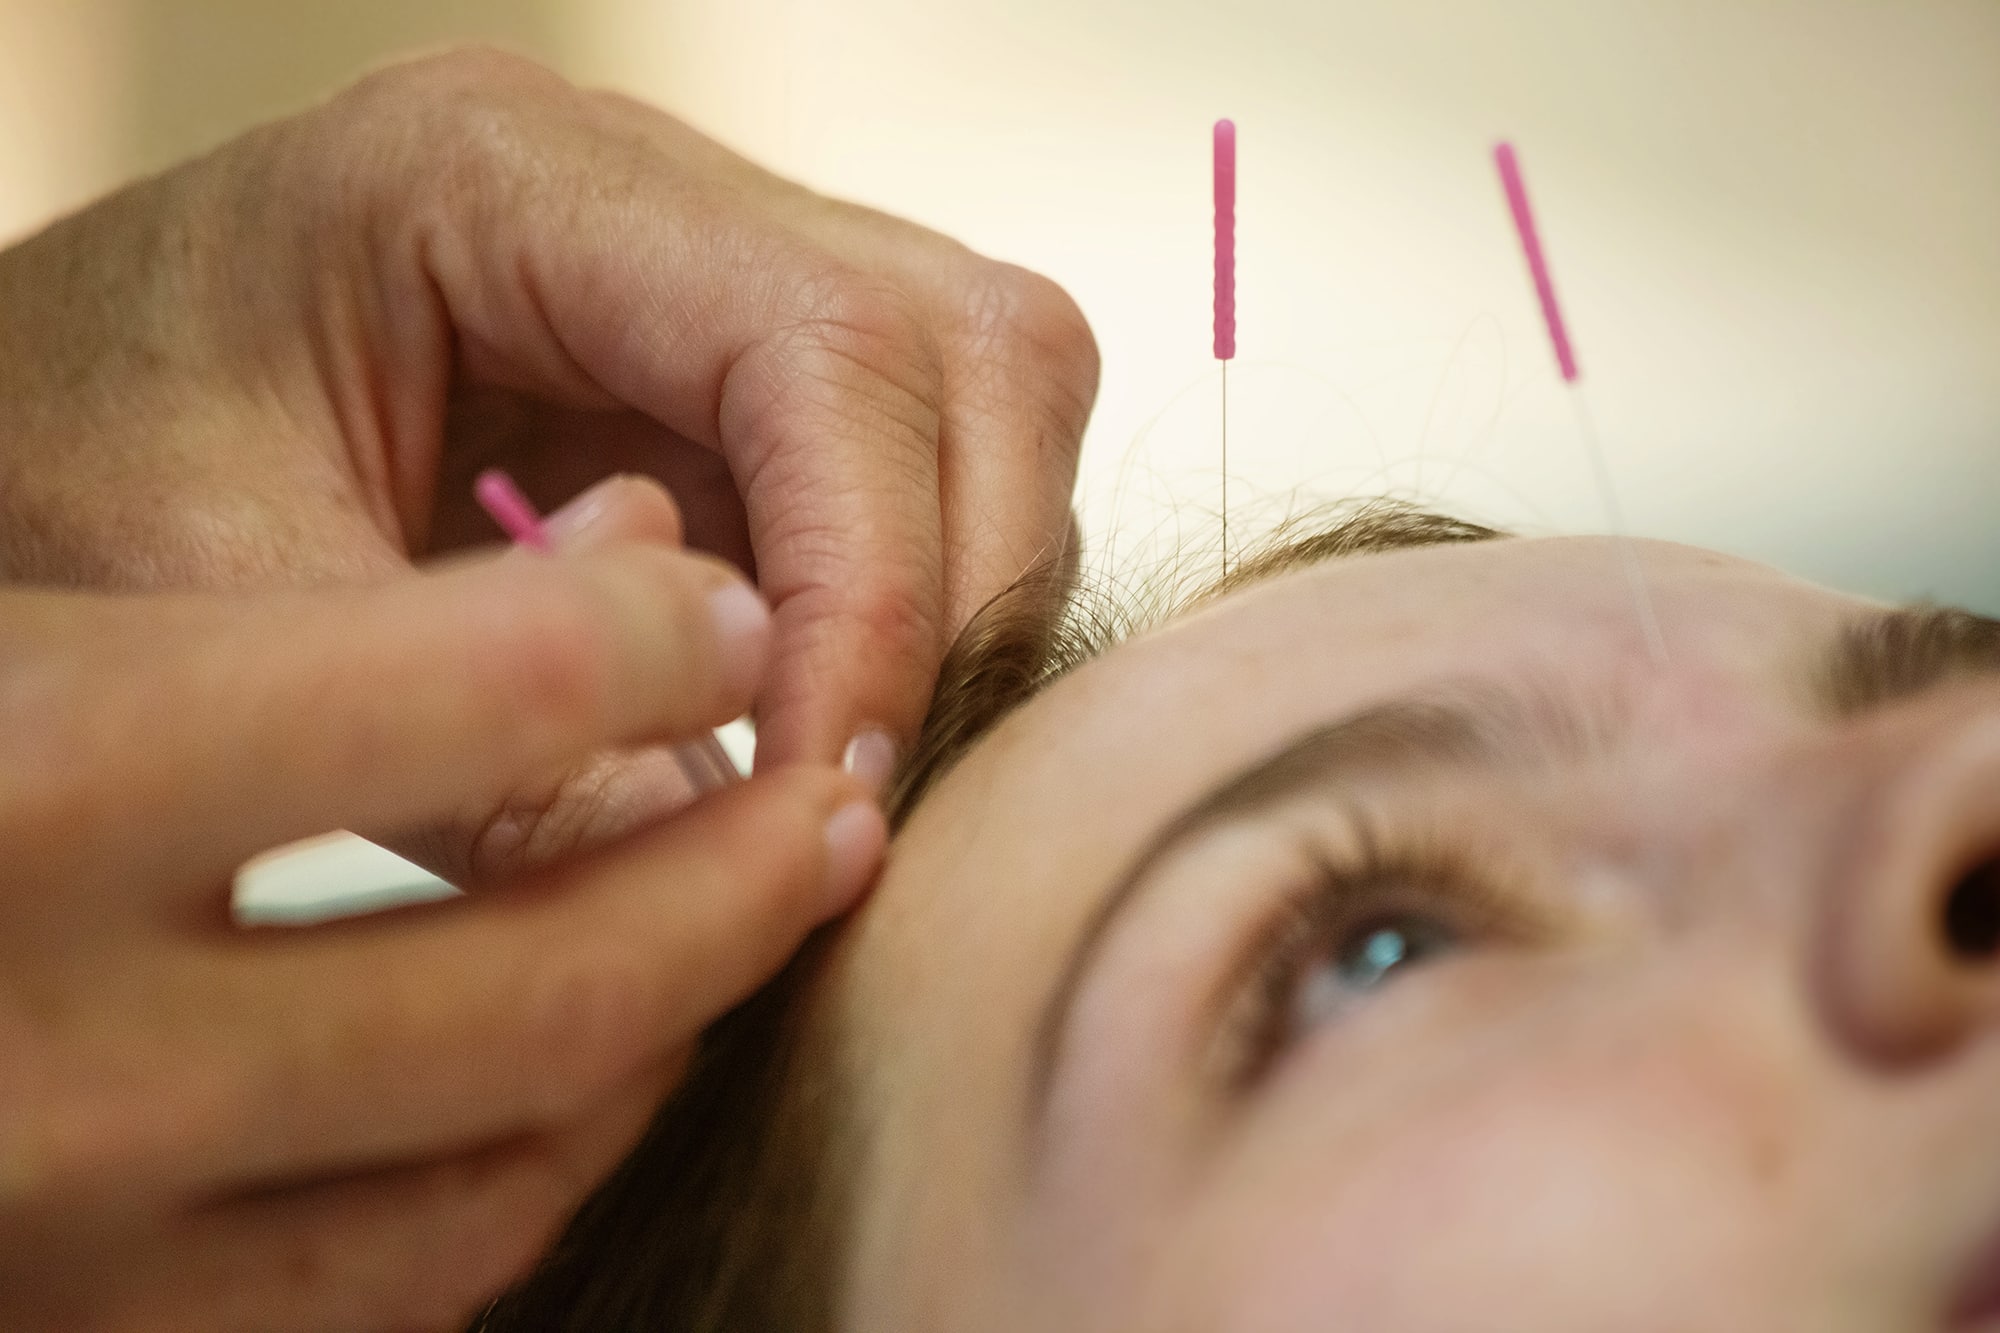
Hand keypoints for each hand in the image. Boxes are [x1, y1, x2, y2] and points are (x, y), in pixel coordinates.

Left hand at [0, 47, 1098, 881]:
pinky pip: (904, 472)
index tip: (840, 795)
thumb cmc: (62, 474)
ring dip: (951, 604)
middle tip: (872, 806)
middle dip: (960, 594)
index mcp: (510, 172)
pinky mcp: (718, 373)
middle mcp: (649, 190)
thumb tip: (762, 866)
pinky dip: (898, 611)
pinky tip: (811, 725)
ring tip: (844, 777)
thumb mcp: (235, 627)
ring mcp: (703, 272)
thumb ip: (498, 750)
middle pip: (971, 346)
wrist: (1, 434)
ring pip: (982, 401)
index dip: (879, 589)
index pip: (824, 349)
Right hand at [0, 542, 883, 1331]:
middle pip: (543, 992)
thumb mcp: (29, 625)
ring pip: (505, 1179)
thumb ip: (322, 627)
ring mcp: (64, 1255)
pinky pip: (399, 1292)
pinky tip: (581, 1071)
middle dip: (741, 882)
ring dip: (662, 1045)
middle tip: (839, 805)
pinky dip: (529, 1178)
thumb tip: (646, 567)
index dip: (649, 632)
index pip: (473, 687)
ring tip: (736, 925)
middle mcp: (45, 1062)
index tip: (724, 599)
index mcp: (20, 784)